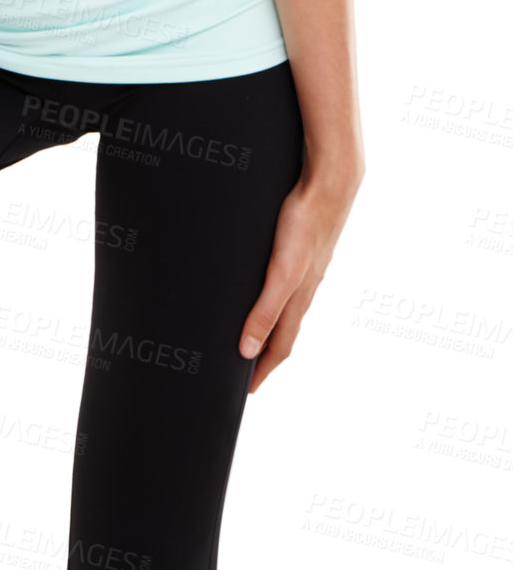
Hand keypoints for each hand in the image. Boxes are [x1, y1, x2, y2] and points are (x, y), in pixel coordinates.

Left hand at [238, 166, 363, 393]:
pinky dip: (274, 296)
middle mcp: (303, 288)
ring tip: (253, 334)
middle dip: (265, 353)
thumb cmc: (305, 226)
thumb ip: (266, 310)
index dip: (263, 369)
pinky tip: (266, 285)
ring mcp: (305, 269)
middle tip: (246, 369)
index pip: (279, 346)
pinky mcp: (301, 249)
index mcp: (298, 299)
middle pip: (283, 331)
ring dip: (270, 325)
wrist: (329, 185)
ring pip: (286, 307)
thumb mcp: (282, 273)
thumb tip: (248, 350)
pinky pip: (285, 282)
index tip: (247, 389)